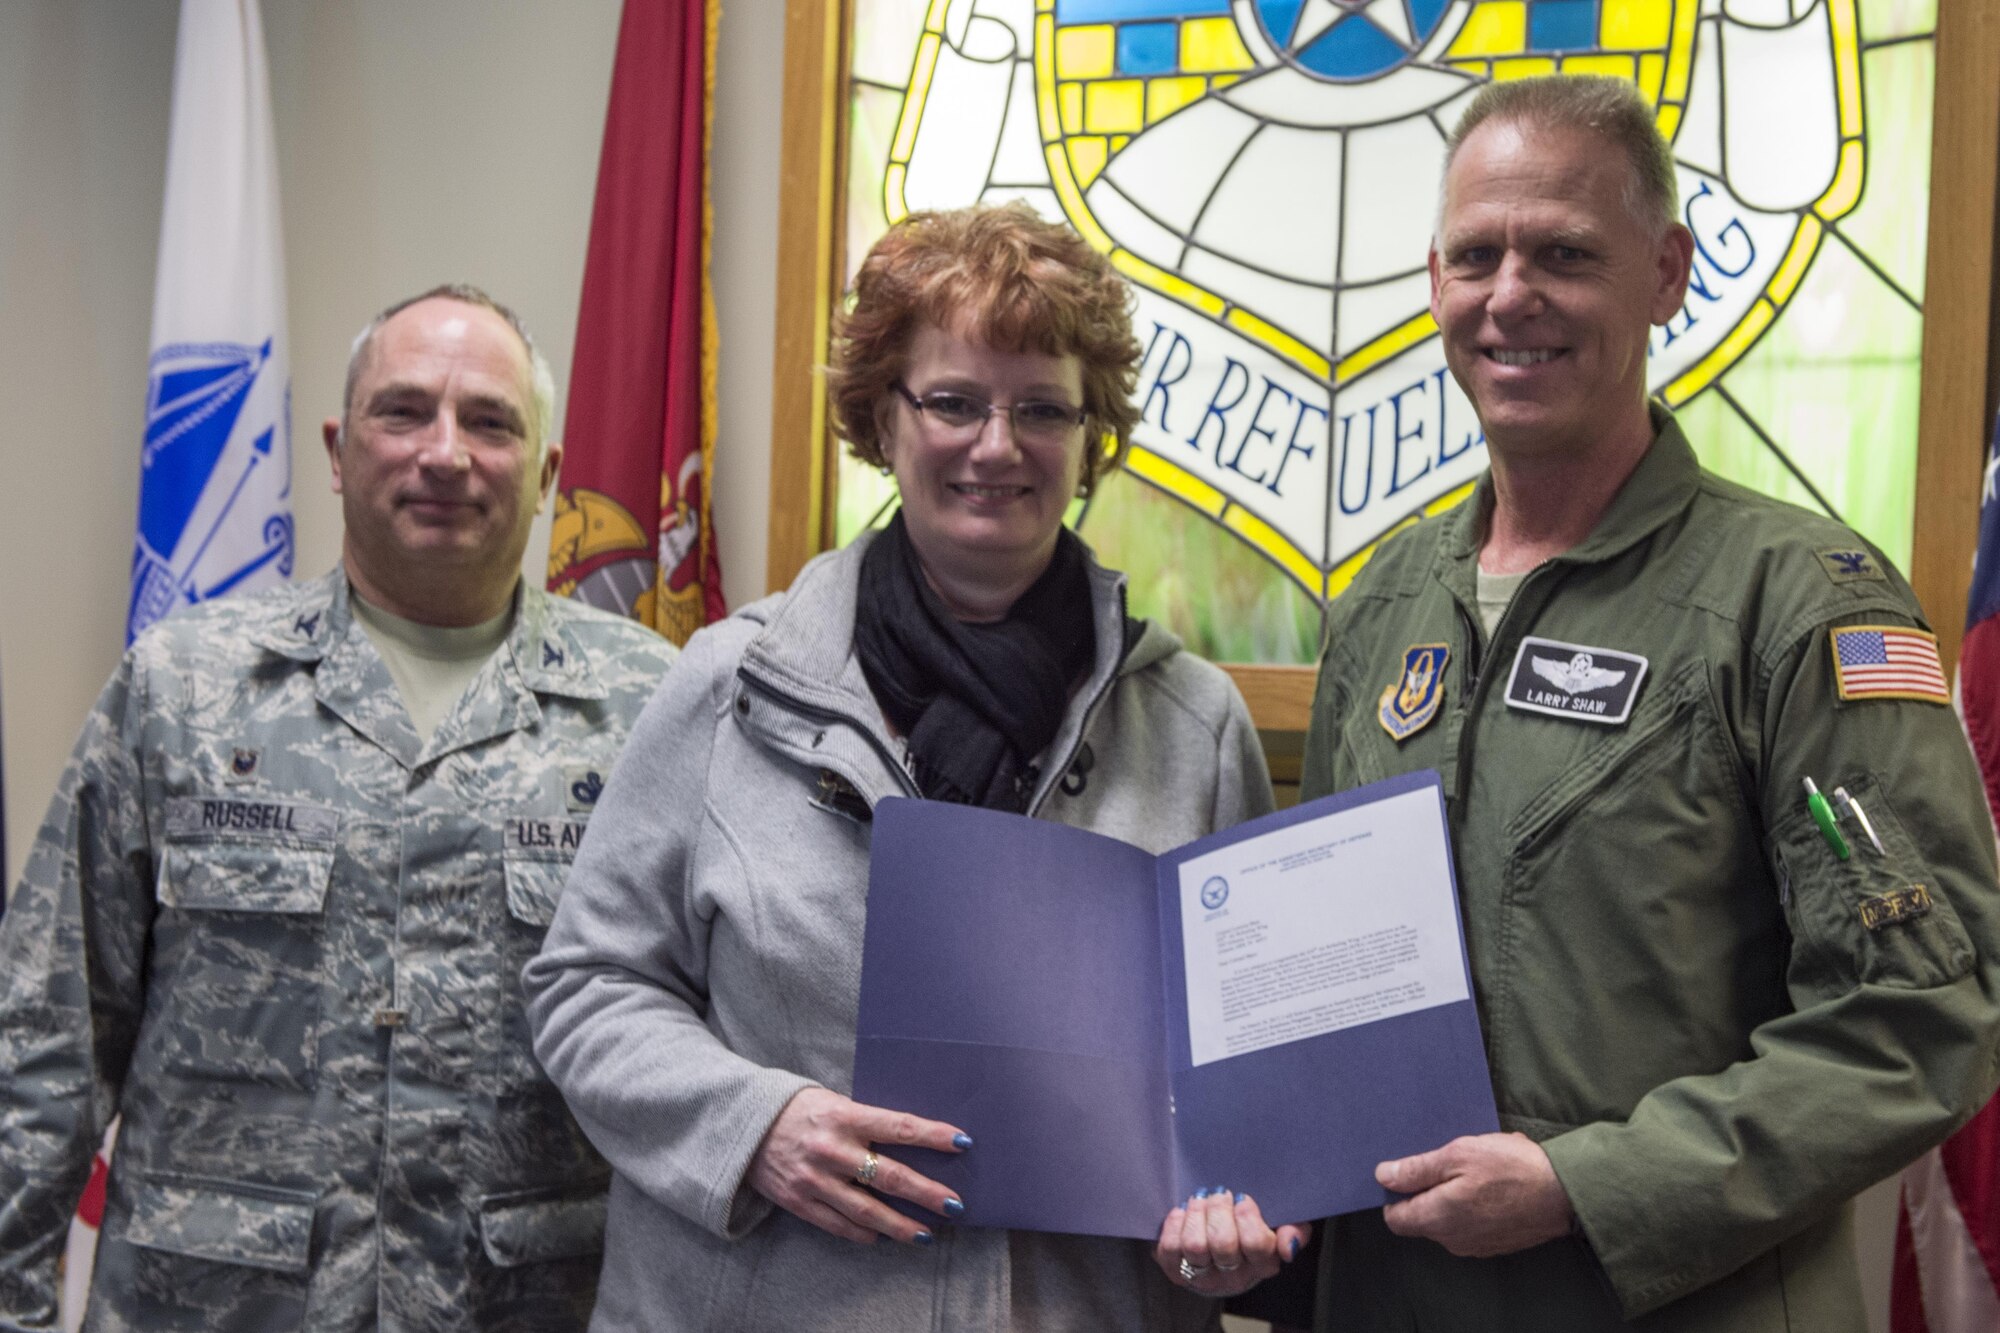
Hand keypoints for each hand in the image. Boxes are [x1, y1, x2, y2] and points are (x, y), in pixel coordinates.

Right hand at [747, 1087, 969, 1244]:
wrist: (744, 1127)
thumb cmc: (799, 1109)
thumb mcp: (833, 1101)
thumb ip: (865, 1119)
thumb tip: (910, 1136)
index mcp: (843, 1116)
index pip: (898, 1126)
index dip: (932, 1135)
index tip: (962, 1143)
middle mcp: (831, 1149)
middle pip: (890, 1176)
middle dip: (926, 1193)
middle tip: (954, 1204)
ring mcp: (814, 1179)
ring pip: (867, 1211)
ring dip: (901, 1225)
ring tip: (926, 1234)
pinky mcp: (799, 1202)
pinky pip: (838, 1225)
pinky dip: (864, 1234)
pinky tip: (883, 1239)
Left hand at [1153, 1188, 1312, 1298]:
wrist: (1220, 1242)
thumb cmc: (1253, 1226)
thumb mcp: (1281, 1223)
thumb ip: (1295, 1229)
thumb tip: (1288, 1247)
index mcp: (1263, 1264)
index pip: (1257, 1245)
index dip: (1248, 1217)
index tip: (1242, 1197)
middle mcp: (1233, 1276)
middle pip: (1223, 1244)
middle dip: (1219, 1209)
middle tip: (1220, 1193)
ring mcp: (1202, 1276)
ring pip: (1194, 1246)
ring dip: (1197, 1213)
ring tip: (1201, 1199)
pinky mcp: (1175, 1270)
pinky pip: (1169, 1248)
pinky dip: (1175, 1224)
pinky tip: (1183, 1211)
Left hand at [1376, 1132, 1572, 1256]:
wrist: (1564, 1193)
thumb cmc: (1510, 1169)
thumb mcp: (1458, 1155)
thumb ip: (1417, 1169)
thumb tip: (1383, 1176)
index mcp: (1437, 1220)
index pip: (1395, 1218)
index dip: (1394, 1194)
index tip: (1406, 1171)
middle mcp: (1452, 1240)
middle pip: (1421, 1218)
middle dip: (1426, 1191)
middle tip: (1446, 1161)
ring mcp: (1475, 1245)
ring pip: (1447, 1220)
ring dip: (1451, 1196)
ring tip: (1474, 1169)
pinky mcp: (1495, 1243)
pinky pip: (1470, 1224)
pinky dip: (1472, 1205)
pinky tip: (1490, 1183)